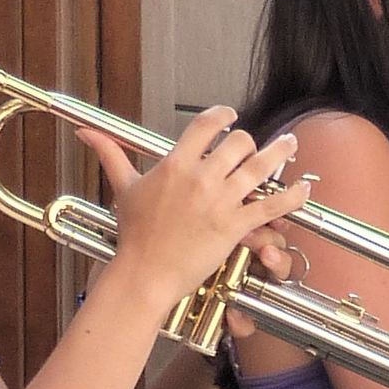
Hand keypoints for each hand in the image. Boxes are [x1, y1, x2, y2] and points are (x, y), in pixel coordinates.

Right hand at [77, 106, 312, 304]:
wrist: (144, 273)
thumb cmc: (133, 234)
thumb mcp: (123, 188)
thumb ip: (110, 155)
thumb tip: (85, 132)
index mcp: (175, 164)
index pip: (206, 124)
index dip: (223, 115)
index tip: (230, 116)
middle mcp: (200, 177)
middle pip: (238, 142)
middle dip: (248, 142)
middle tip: (252, 147)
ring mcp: (220, 201)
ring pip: (260, 167)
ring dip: (281, 151)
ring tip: (291, 144)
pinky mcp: (234, 226)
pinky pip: (271, 205)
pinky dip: (292, 196)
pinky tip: (303, 189)